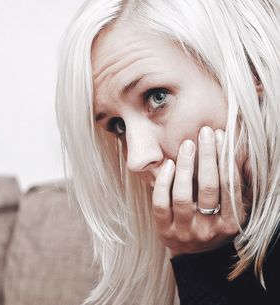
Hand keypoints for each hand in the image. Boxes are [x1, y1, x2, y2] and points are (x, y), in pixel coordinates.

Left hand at [152, 126, 246, 256]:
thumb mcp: (231, 211)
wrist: (193, 255)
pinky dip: (163, 183)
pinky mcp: (164, 231)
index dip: (226, 159)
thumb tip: (240, 152)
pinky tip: (168, 165)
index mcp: (230, 223)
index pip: (230, 186)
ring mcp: (185, 231)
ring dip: (184, 166)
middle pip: (208, 187)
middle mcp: (209, 228)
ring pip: (183, 195)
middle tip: (204, 132)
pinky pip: (161, 204)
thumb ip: (235, 187)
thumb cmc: (214, 223)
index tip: (221, 136)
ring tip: (187, 145)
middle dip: (207, 156)